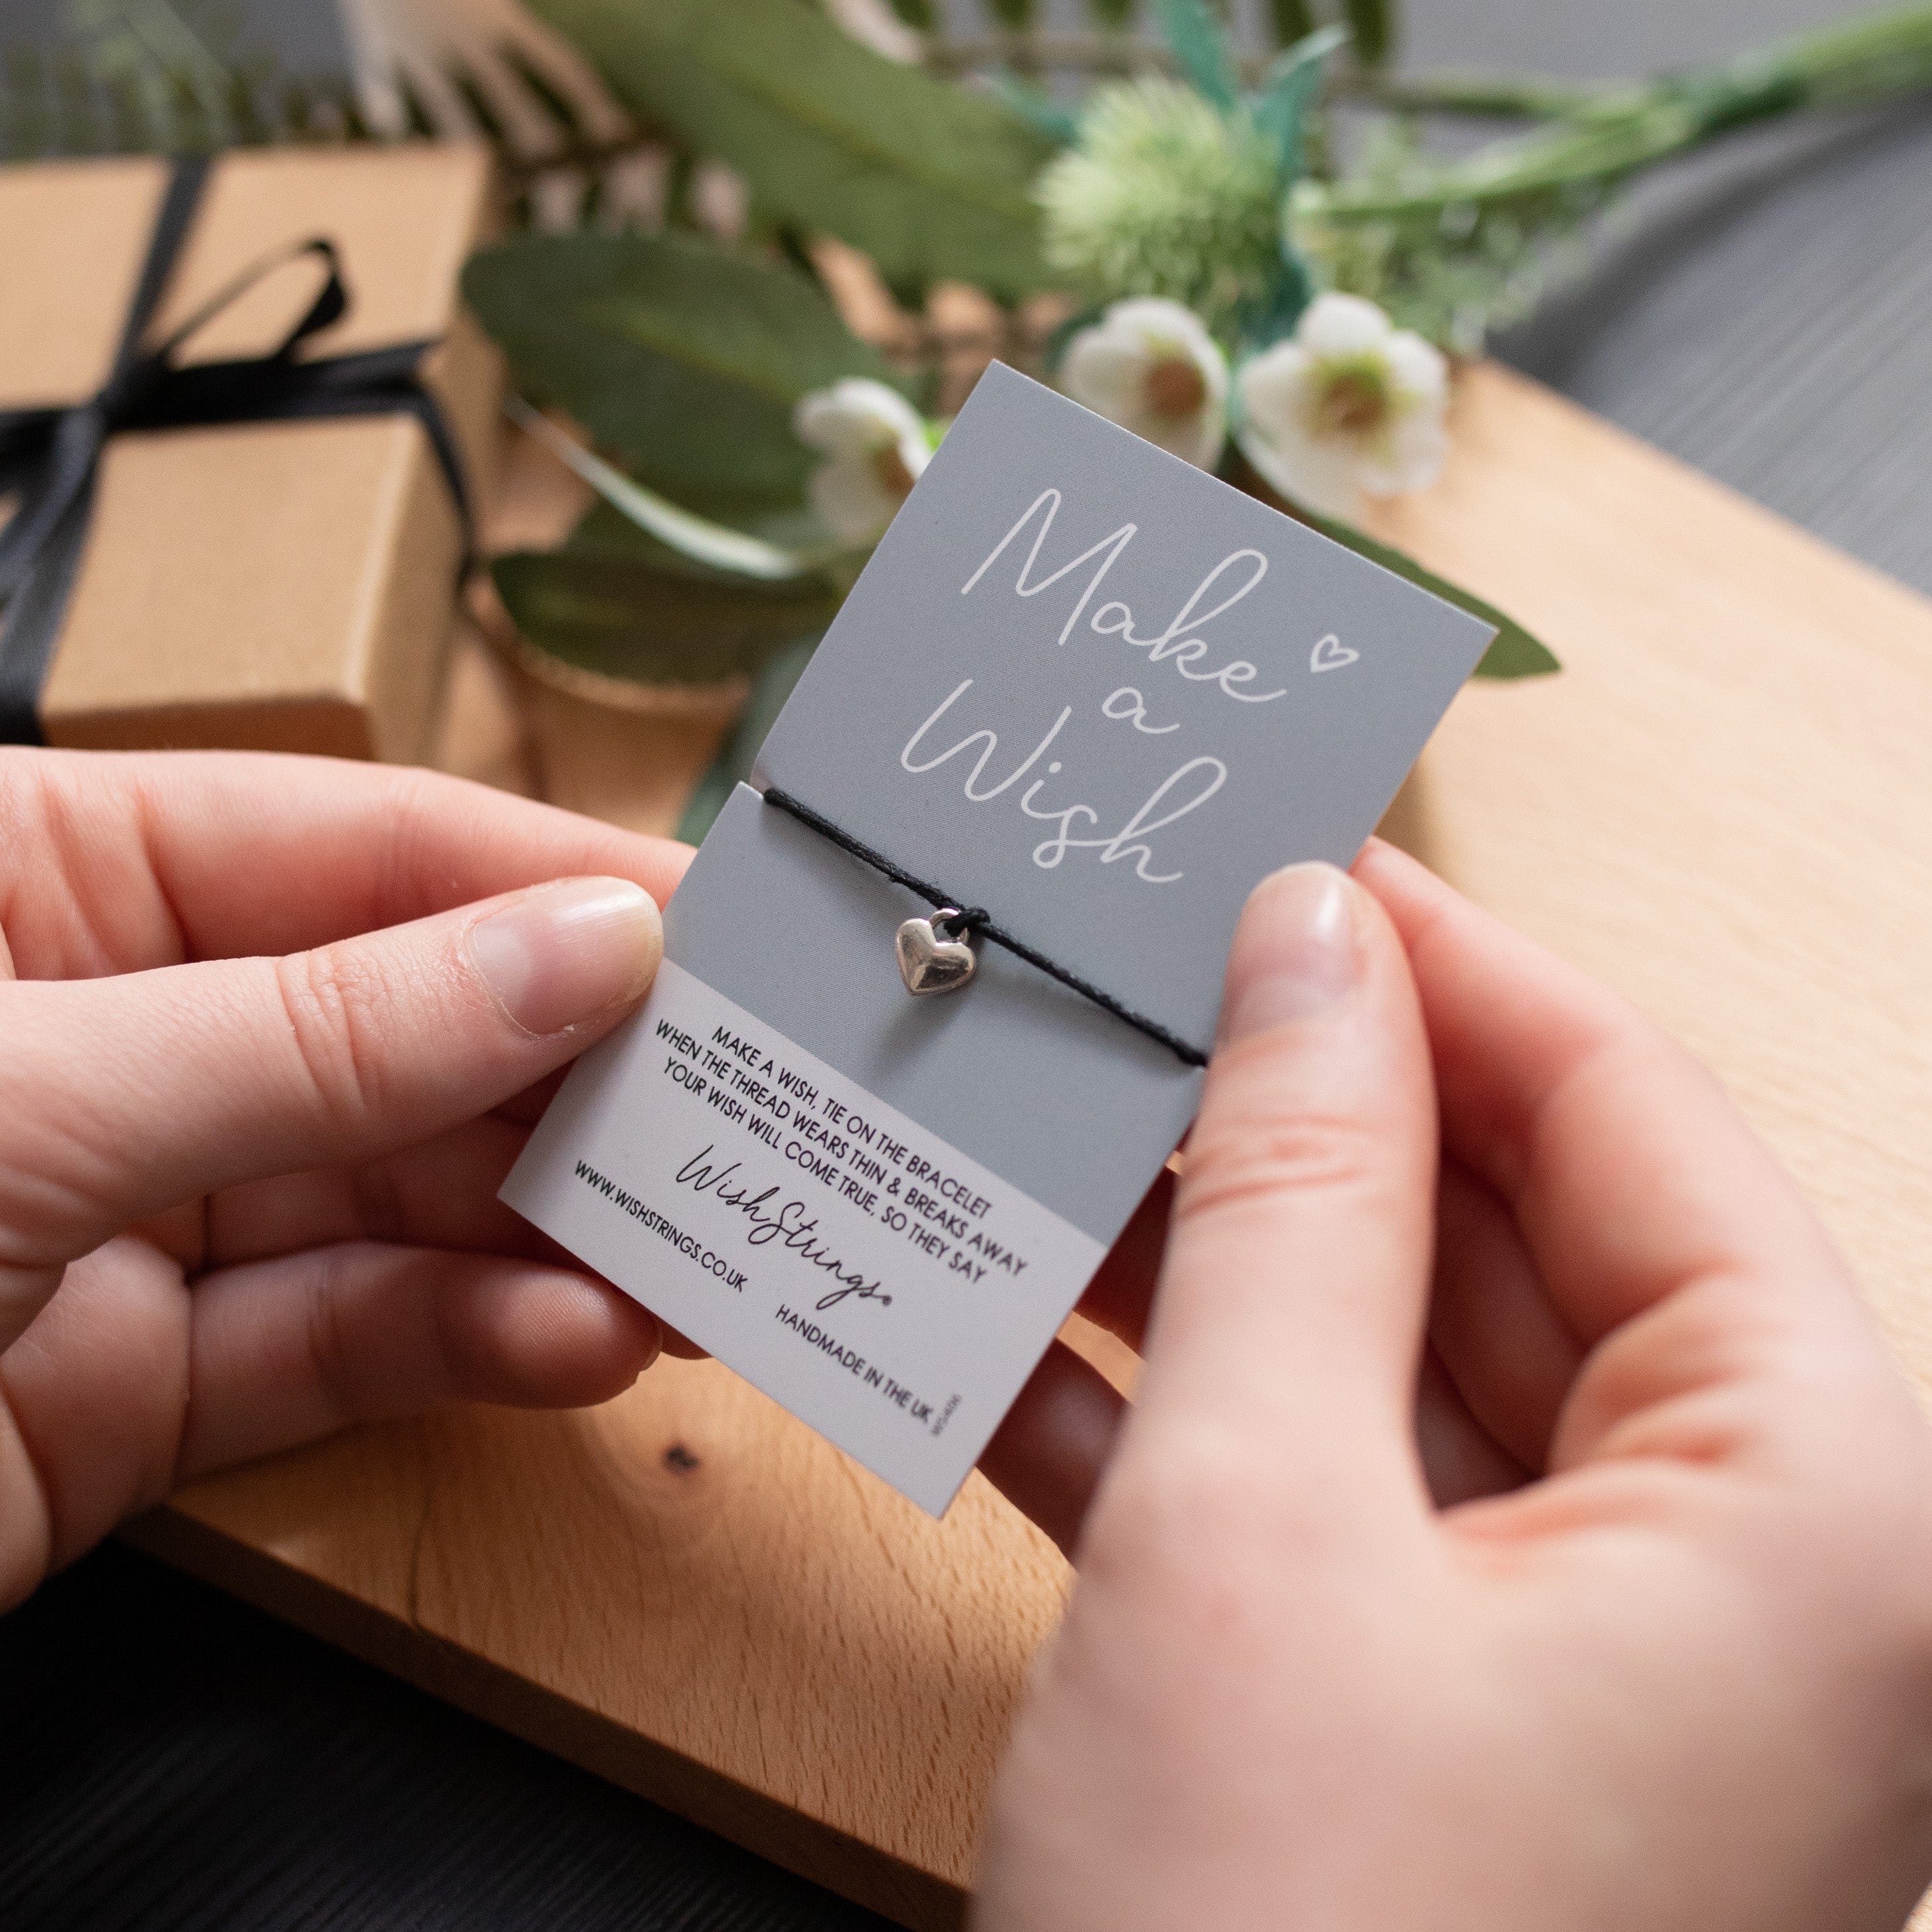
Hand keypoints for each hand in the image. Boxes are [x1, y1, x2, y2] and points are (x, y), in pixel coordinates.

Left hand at [0, 749, 693, 1610]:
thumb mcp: (33, 1098)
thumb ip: (326, 1033)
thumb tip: (574, 948)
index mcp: (37, 880)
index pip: (352, 845)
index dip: (544, 881)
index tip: (716, 926)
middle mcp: (96, 1031)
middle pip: (399, 1029)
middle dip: (576, 1075)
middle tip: (749, 1108)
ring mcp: (120, 1213)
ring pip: (392, 1198)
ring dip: (553, 1227)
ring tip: (698, 1245)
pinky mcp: (132, 1386)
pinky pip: (337, 1343)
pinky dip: (466, 1345)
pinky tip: (574, 1341)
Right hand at [976, 841, 1931, 1931]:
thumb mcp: (1266, 1517)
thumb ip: (1300, 1192)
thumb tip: (1308, 936)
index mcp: (1811, 1494)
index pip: (1628, 1118)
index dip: (1451, 965)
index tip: (1288, 860)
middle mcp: (1738, 1560)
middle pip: (1505, 1232)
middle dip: (1302, 1105)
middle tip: (1130, 983)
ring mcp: (1577, 1646)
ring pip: (1392, 1361)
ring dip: (1212, 1254)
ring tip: (1048, 1121)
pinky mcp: (1432, 1713)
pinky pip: (1321, 1495)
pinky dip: (1174, 1411)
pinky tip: (1015, 1323)